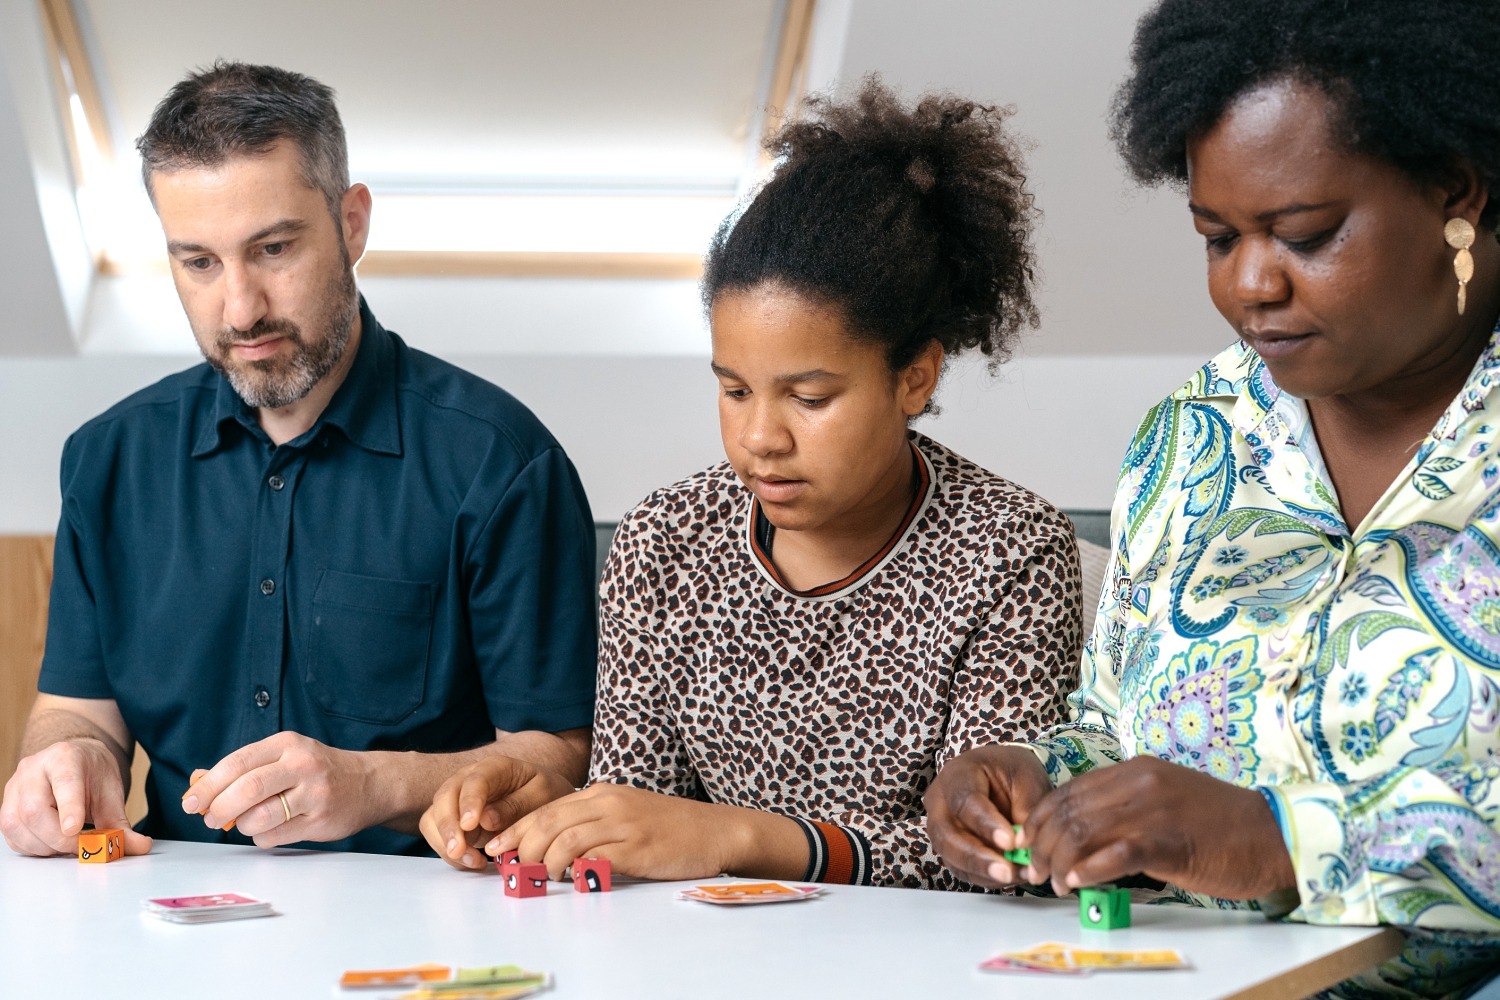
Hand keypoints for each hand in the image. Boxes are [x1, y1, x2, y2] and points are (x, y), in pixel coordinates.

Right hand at [0, 738, 152, 856]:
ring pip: (16, 824)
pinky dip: (32, 848)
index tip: (75, 829)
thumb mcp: (111, 794)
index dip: (69, 807)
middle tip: (80, 846)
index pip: (64, 782)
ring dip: (44, 846)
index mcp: (64, 758)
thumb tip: (139, 846)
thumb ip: (120, 824)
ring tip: (67, 845)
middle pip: (34, 809)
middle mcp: (33, 769)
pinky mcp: (6, 806)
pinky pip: (12, 835)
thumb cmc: (91, 775)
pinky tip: (51, 845)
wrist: (74, 760)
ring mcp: (15, 787)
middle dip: (57, 838)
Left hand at [182, 732, 372, 847]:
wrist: (370, 784)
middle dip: (219, 809)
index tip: (190, 801)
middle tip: (210, 818)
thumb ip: (242, 767)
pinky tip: (272, 827)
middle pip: (247, 790)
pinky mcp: (320, 821)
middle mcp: (303, 765)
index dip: (208, 786)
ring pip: (259, 818)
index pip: (237, 763)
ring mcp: (314, 794)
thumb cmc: (318, 770)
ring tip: (247, 822)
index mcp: (288, 744)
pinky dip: (262, 837)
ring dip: (242, 826)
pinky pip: (274, 837)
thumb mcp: (283, 756)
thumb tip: (196, 781)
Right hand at [419, 757, 574, 870]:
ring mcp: (457, 800)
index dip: (469, 802)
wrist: (542, 796)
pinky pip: (438, 835)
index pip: (475, 781)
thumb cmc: (543, 792)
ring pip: (434, 817)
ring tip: (473, 862)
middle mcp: (469, 779)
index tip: (469, 824)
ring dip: (445, 843)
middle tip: (458, 851)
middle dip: (447, 826)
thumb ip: (516, 805)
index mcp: (494, 767)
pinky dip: (449, 853)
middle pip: (444, 797)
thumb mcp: (542, 794)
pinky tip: (473, 862)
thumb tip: (485, 821)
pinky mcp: (453, 821)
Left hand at [489, 784, 752, 881]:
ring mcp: (622, 822)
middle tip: (508, 868)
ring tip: (539, 879)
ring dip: (543, 861)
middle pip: (548, 819)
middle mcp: (608, 802)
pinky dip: (573, 868)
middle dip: (521, 845)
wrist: (716, 830)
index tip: (497, 848)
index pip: (547, 807)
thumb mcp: (627, 815)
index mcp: (602, 793)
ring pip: (564, 837)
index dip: (516, 828)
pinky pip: (593, 855)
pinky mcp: (636, 845)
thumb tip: (554, 848)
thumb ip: (594, 824)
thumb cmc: (670, 829)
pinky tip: (568, 880)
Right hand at [924, 744, 1053, 887]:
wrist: (1000, 776)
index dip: (985, 824)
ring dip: (984, 871)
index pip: (963, 801)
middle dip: (977, 858)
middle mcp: (940, 802)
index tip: (1010, 842)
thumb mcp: (1027, 779)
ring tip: (1016, 875)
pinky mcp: (951, 850)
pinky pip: (963, 870)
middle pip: (947, 835)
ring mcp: (942, 828)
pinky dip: (987, 877)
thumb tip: (1026, 846)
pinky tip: (1011, 876)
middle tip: (1007, 871)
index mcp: (957, 774)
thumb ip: (1027, 808)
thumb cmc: (1011, 772)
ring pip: (951, 857)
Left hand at [1023, 755, 1294, 898]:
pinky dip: (1087, 871)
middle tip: (1035, 871)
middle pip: (1067, 811)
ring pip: (1081, 832)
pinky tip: (1078, 883)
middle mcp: (1138, 782)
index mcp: (1134, 769)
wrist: (1271, 834)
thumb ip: (1125, 805)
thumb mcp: (1164, 799)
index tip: (1029, 843)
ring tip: (1055, 883)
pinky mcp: (1166, 842)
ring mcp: (1152, 810)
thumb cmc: (1218, 824)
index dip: (1041, 819)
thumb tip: (1082, 832)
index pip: (1068, 791)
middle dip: (1042, 844)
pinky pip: (1113, 854)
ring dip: (1059, 862)